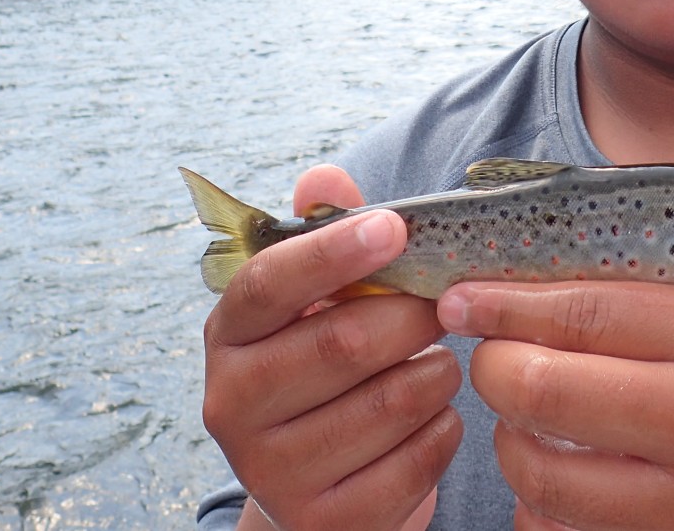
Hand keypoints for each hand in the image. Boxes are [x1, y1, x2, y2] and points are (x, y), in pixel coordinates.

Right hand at [202, 165, 462, 530]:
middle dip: (413, 315)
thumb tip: (325, 177)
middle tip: (446, 304)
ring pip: (390, 402)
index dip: (335, 250)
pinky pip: (415, 461)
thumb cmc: (328, 367)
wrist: (322, 484)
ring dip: (436, 372)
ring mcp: (271, 470)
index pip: (270, 283)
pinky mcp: (323, 520)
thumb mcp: (319, 301)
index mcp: (226, 335)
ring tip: (438, 360)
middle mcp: (231, 405)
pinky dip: (443, 429)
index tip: (397, 227)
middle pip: (343, 342)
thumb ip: (323, 235)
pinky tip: (434, 416)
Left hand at [438, 281, 673, 530]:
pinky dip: (539, 497)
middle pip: (547, 389)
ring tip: (523, 408)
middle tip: (485, 347)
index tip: (462, 292)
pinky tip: (553, 464)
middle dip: (492, 365)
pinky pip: (566, 526)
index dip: (505, 299)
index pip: (584, 310)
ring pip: (543, 472)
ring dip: (508, 436)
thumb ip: (651, 292)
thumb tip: (537, 272)